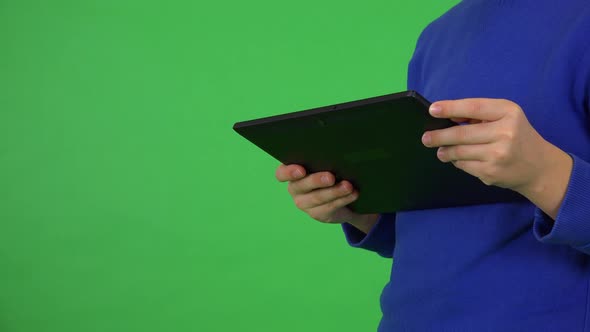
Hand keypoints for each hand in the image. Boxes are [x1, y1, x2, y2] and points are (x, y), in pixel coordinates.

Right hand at [275, 164, 378, 232]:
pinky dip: (343, 199)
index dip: (288, 172)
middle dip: (316, 181)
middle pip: (300, 186)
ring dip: (334, 192)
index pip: (282, 173)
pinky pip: (329, 208)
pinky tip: (353, 194)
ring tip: (348, 186)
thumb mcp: (326, 161)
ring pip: (317, 198)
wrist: (343, 194)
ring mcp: (305, 203)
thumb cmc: (332, 169)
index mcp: (293, 172)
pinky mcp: (318, 214)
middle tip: (331, 177)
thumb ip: (325, 155)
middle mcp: (295, 189)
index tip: (301, 170)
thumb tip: (337, 146)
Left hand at [421, 98, 556, 192]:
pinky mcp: (491, 172)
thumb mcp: (505, 116)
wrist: (539, 166)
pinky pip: (464, 165)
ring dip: (445, 151)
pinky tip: (458, 160)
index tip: (432, 109)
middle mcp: (505, 132)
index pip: (473, 107)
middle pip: (461, 133)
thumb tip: (447, 115)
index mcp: (508, 112)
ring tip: (441, 150)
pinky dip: (458, 162)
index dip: (450, 108)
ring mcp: (498, 155)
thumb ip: (478, 114)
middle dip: (439, 136)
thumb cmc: (516, 135)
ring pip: (459, 152)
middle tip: (426, 138)